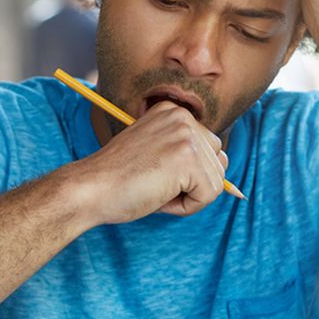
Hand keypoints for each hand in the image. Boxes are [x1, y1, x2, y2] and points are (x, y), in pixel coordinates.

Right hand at [77, 102, 227, 223]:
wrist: (90, 189)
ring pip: (215, 181)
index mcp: (173, 111)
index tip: (152, 172)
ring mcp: (187, 136)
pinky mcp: (188, 159)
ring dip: (189, 196)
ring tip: (155, 189)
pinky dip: (187, 207)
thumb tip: (228, 183)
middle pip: (218, 162)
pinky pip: (209, 195)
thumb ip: (183, 154)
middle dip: (193, 183)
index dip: (184, 172)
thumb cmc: (117, 179)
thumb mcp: (154, 154)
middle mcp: (183, 117)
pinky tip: (159, 196)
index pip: (207, 148)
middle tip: (155, 183)